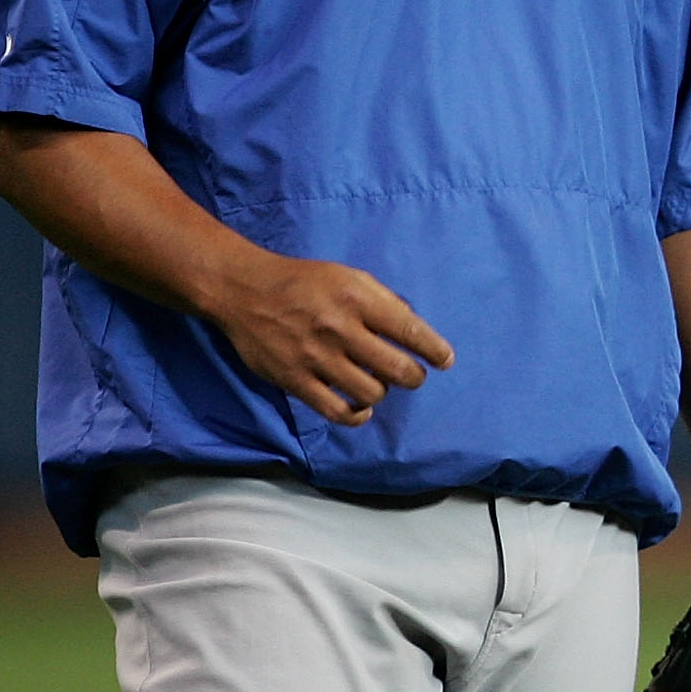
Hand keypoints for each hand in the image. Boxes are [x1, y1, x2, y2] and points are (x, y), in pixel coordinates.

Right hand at [203, 248, 453, 426]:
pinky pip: (338, 412)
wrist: (245, 291)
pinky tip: (360, 407)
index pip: (411, 331)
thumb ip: (383, 301)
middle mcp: (339, 328)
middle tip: (412, 374)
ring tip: (377, 382)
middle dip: (414, 376)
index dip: (435, 350)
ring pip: (372, 393)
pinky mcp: (295, 381)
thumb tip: (415, 328)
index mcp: (358, 298)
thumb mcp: (349, 277)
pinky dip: (357, 415)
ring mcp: (316, 357)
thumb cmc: (305, 282)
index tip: (445, 360)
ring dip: (382, 391)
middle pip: (398, 369)